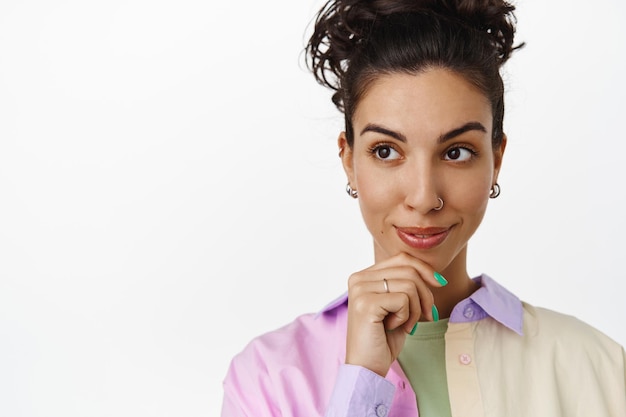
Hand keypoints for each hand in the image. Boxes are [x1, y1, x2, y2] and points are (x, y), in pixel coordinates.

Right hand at [345, 252, 445, 376]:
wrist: (367, 367)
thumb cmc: (383, 339)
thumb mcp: (397, 306)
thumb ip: (406, 286)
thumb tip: (436, 277)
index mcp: (363, 276)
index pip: (401, 258)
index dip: (425, 269)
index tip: (440, 284)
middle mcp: (358, 279)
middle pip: (408, 270)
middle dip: (425, 294)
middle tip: (426, 315)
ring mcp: (360, 290)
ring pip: (409, 285)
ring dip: (416, 309)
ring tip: (405, 324)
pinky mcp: (366, 304)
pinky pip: (404, 300)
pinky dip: (407, 316)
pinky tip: (396, 327)